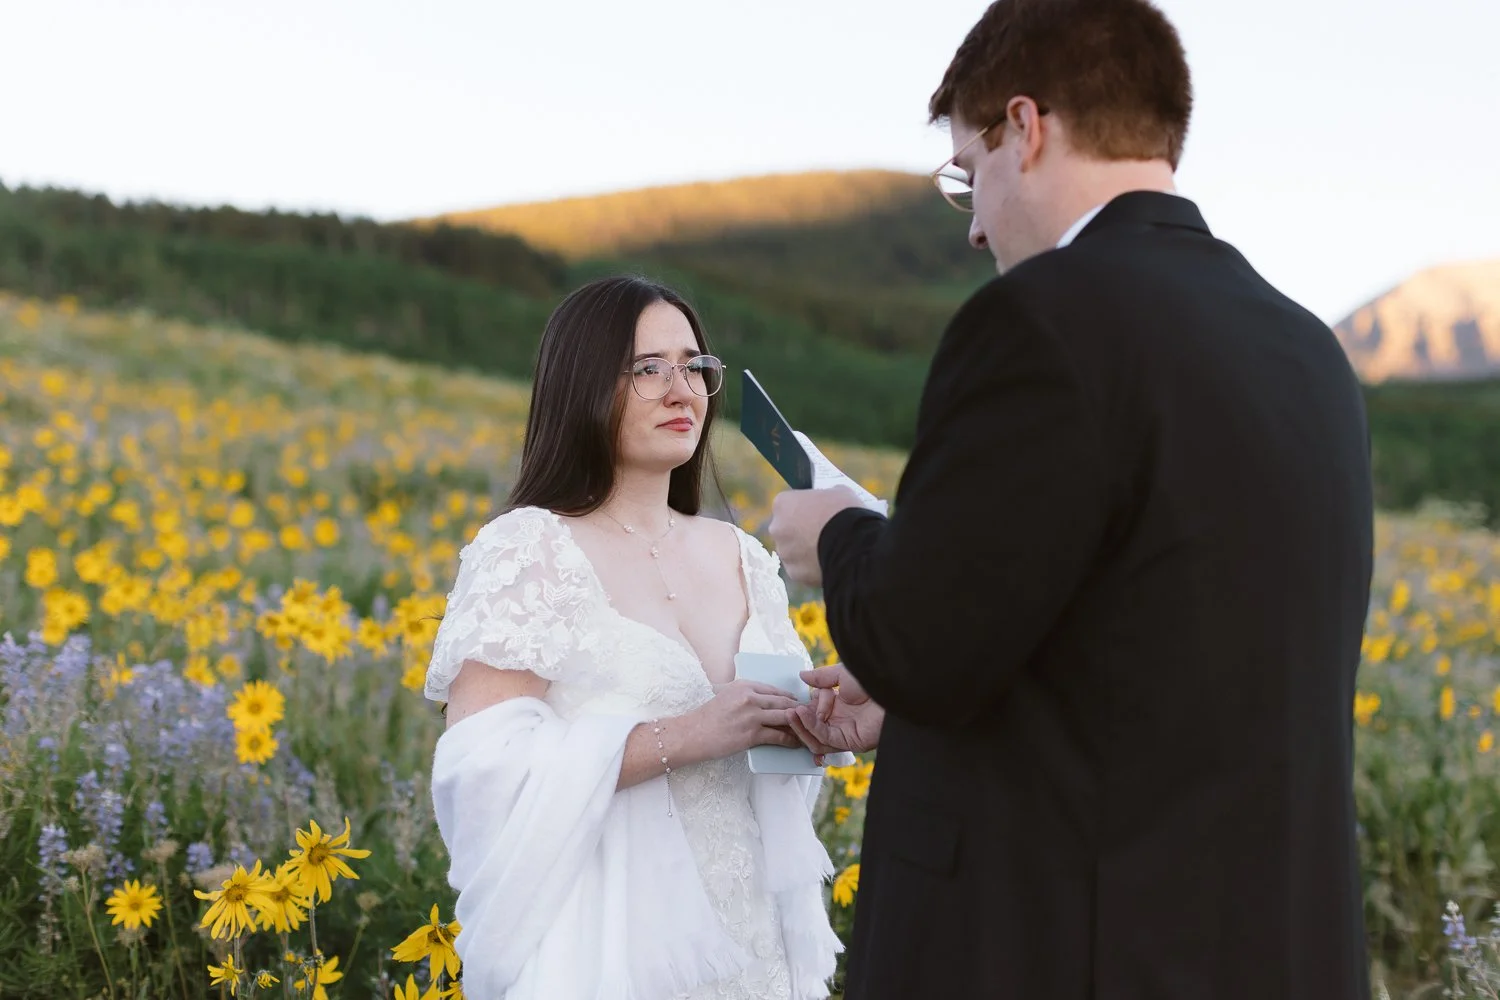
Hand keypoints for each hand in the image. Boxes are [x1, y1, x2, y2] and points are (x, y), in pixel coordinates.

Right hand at [682, 680, 801, 759]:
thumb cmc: (706, 717)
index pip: (775, 689)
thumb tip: (763, 699)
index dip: (790, 697)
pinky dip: (790, 740)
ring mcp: (752, 715)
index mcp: (744, 685)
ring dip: (798, 725)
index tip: (798, 703)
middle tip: (810, 717)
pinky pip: (779, 736)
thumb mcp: (725, 694)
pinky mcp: (752, 734)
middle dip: (799, 710)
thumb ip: (744, 694)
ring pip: (785, 718)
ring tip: (807, 730)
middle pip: (784, 702)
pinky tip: (796, 743)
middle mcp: (750, 697)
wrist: (691, 734)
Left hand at [767, 485, 862, 585]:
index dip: (804, 508)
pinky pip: (802, 569)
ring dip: (805, 551)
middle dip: (800, 531)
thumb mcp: (839, 493)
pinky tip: (829, 563)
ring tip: (829, 550)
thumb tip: (828, 500)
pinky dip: (812, 568)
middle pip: (786, 529)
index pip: (788, 504)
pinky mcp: (795, 573)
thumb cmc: (846, 512)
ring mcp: (784, 552)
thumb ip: (826, 496)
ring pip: (793, 551)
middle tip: (821, 532)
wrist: (856, 545)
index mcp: (782, 503)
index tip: (816, 512)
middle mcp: (777, 528)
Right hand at [786, 664, 883, 758]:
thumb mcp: (841, 673)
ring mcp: (845, 731)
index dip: (802, 707)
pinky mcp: (849, 741)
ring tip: (792, 712)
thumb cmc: (871, 679)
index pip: (813, 711)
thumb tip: (802, 675)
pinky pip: (825, 737)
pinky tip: (803, 714)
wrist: (891, 687)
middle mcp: (841, 720)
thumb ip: (821, 677)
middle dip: (798, 719)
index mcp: (840, 705)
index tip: (791, 701)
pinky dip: (811, 727)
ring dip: (801, 725)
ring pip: (815, 736)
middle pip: (812, 727)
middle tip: (787, 710)